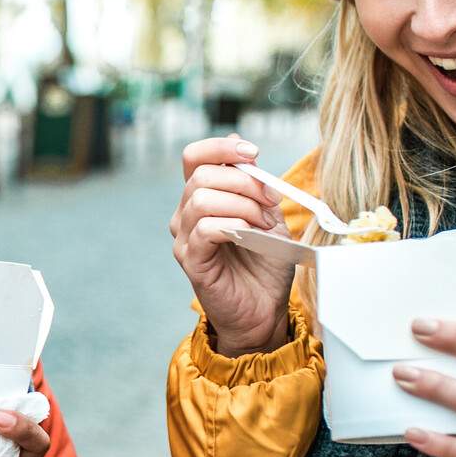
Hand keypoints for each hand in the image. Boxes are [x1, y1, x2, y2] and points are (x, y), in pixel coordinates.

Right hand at [169, 134, 296, 355]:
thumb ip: (255, 186)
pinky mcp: (190, 260)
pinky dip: (233, 225)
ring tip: (263, 223)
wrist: (264, 309)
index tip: (252, 152)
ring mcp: (185, 237)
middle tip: (271, 200)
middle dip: (244, 180)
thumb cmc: (265, 265)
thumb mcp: (268, 215)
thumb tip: (244, 150)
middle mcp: (186, 215)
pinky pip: (205, 228)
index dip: (221, 146)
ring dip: (242, 205)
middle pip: (201, 174)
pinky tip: (249, 235)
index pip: (195, 157)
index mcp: (202, 198)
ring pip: (202, 198)